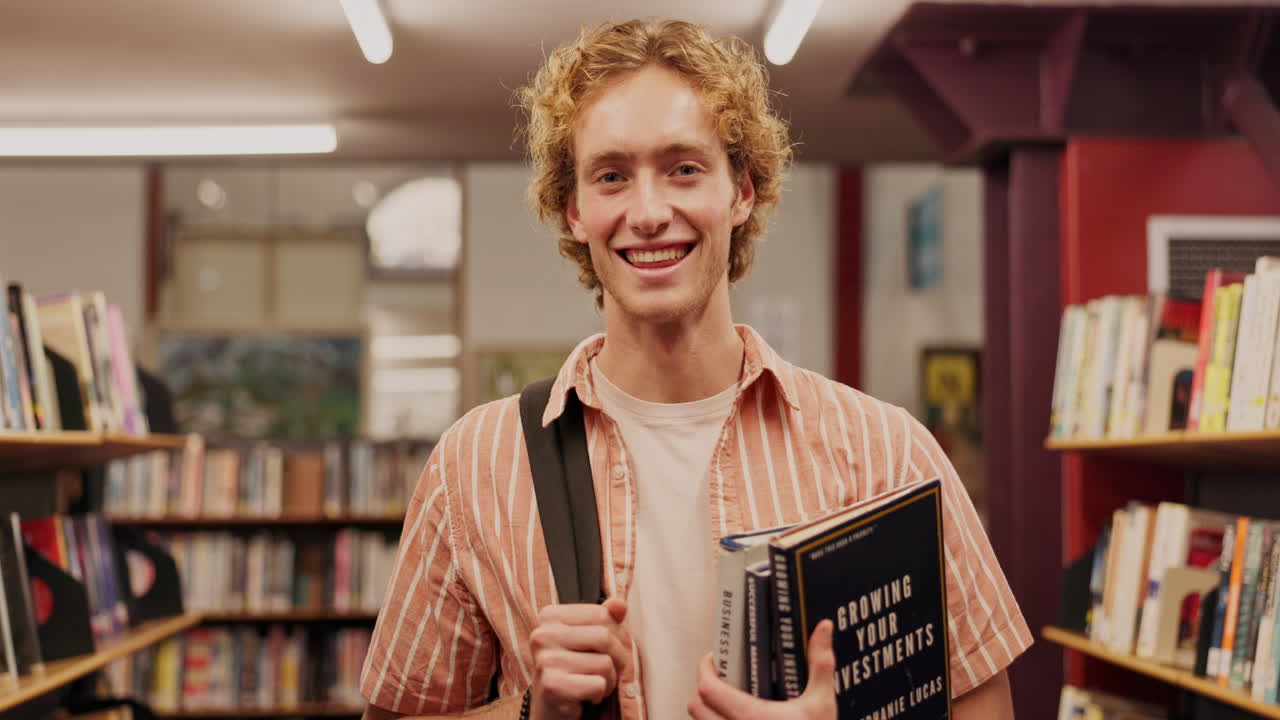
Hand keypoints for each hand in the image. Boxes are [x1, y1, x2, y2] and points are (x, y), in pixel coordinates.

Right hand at [528, 597, 630, 719]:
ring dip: (609, 679)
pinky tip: (587, 695)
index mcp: (550, 616)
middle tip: (606, 670)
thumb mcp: (588, 638)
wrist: (551, 707)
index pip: (601, 614)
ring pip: (605, 663)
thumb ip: (605, 618)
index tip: (607, 650)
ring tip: (593, 682)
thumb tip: (619, 604)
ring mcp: (545, 660)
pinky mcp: (552, 686)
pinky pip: (598, 684)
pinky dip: (600, 693)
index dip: (616, 634)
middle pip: (604, 637)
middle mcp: (542, 635)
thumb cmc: (573, 669)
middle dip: (617, 658)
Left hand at [687, 619, 836, 719]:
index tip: (714, 659)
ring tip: (726, 703)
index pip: (707, 688)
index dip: (705, 668)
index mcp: (751, 716)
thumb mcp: (821, 703)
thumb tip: (823, 629)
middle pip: (696, 708)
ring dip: (708, 713)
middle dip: (703, 691)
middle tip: (720, 680)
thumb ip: (820, 663)